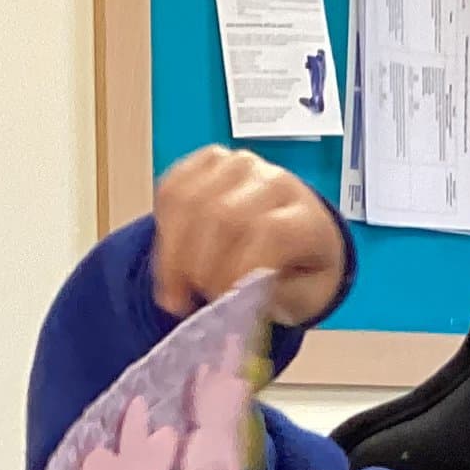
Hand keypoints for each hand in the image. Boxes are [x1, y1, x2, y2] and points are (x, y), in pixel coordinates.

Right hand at [152, 147, 344, 326]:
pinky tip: (172, 258)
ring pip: (190, 202)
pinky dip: (163, 230)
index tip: (222, 301)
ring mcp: (239, 166)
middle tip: (190, 301)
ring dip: (173, 254)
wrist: (296, 236)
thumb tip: (236, 307)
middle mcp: (274, 182)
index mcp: (306, 218)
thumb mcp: (302, 300)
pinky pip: (172, 189)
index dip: (237, 269)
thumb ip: (273, 300)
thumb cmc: (298, 273)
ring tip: (175, 290)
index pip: (267, 231)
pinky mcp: (209, 161)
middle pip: (223, 216)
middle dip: (199, 267)